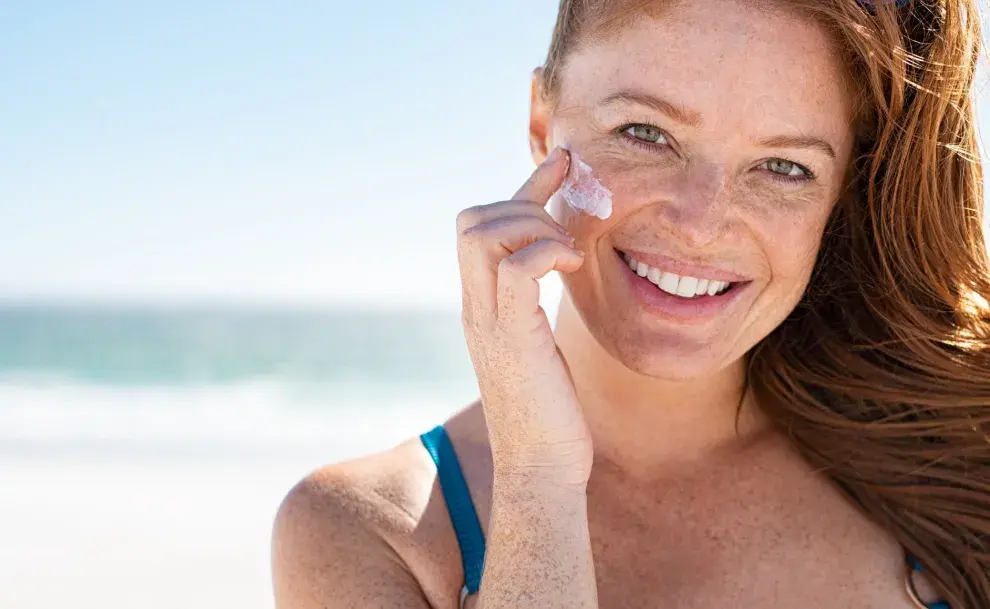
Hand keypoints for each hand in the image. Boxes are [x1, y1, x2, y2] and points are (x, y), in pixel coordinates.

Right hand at [457, 147, 592, 488]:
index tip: (564, 164)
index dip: (526, 187)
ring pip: (484, 234)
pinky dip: (546, 253)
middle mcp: (476, 307)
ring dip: (534, 226)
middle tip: (566, 234)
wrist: (541, 469)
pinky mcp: (515, 340)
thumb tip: (559, 272)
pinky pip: (517, 270)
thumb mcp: (540, 346)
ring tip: (569, 256)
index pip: (484, 225)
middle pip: (471, 219)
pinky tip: (572, 269)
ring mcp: (490, 323)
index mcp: (482, 305)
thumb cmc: (550, 412)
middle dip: (524, 205)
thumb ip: (537, 308)